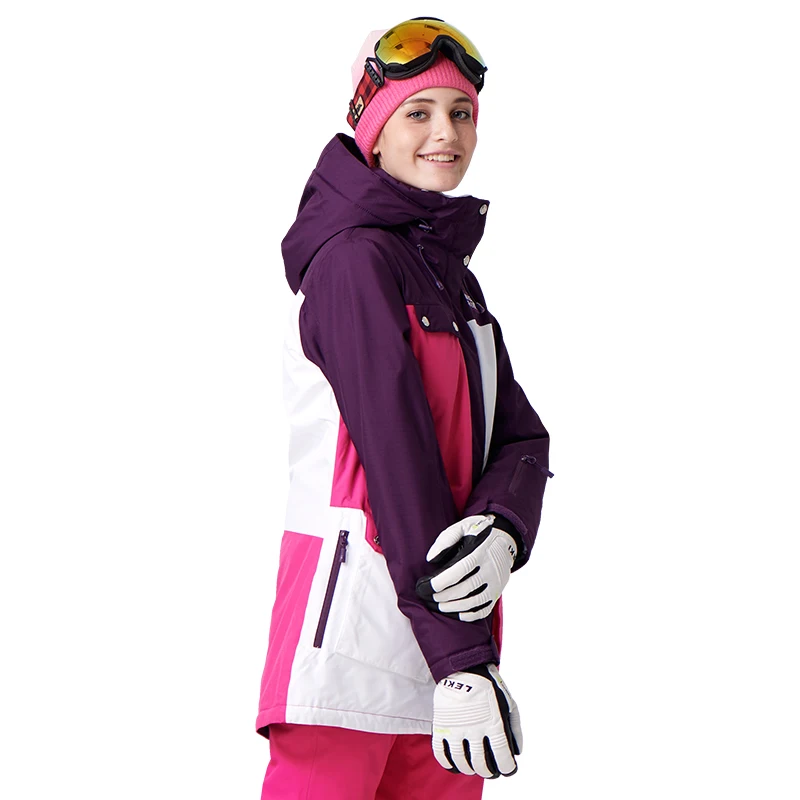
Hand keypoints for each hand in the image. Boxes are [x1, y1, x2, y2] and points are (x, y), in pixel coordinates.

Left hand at [416, 514, 516, 620]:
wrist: (506, 539)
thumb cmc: (477, 532)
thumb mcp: (462, 527)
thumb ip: (445, 540)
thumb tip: (430, 558)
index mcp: (481, 551)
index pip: (460, 570)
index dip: (442, 581)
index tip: (427, 586)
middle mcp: (491, 569)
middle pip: (466, 588)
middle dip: (445, 596)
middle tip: (430, 597)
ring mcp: (496, 583)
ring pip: (474, 601)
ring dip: (454, 607)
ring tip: (439, 606)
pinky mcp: (498, 592)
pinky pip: (485, 609)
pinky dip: (470, 615)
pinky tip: (457, 613)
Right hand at [432, 663, 521, 777]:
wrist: (463, 668)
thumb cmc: (489, 687)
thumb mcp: (510, 703)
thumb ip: (515, 728)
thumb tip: (517, 752)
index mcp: (494, 723)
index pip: (502, 758)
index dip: (507, 769)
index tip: (508, 770)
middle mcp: (474, 729)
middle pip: (481, 764)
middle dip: (488, 772)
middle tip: (490, 771)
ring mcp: (456, 728)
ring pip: (461, 762)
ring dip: (469, 770)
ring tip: (473, 767)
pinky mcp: (441, 725)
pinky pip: (441, 753)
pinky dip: (448, 763)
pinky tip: (455, 765)